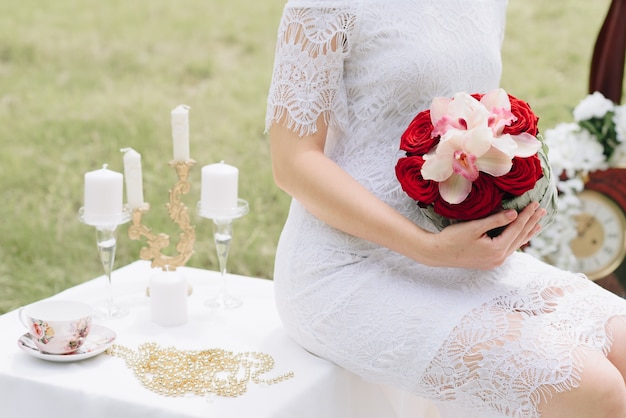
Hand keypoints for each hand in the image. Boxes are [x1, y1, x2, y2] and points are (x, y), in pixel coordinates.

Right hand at [429, 202, 545, 269]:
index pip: (516, 228)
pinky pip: (508, 249)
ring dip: (526, 233)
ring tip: (538, 224)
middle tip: (542, 210)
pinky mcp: (489, 261)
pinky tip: (519, 237)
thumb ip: (495, 220)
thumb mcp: (474, 227)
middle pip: (519, 237)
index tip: (535, 203)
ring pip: (515, 244)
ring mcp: (494, 262)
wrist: (437, 253)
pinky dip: (516, 240)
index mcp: (497, 249)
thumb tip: (515, 214)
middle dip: (531, 223)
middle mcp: (499, 258)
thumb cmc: (452, 238)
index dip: (526, 215)